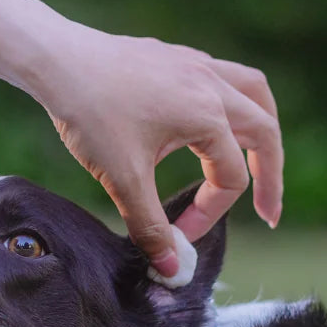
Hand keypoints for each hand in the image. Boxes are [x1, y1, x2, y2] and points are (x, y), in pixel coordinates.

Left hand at [31, 21, 283, 278]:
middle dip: (270, 175)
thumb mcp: (122, 178)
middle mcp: (211, 84)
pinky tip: (209, 123)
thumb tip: (173, 269)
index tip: (179, 236)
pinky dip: (230, 104)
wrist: (56, 61)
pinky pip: (222, 77)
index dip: (209, 214)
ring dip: (261, 128)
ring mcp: (195, 64)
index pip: (230, 177)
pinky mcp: (175, 56)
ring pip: (253, 92)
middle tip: (268, 212)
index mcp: (207, 115)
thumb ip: (151, 226)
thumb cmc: (89, 115)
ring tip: (259, 157)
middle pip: (264, 131)